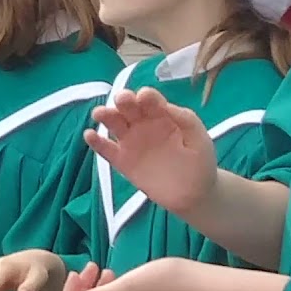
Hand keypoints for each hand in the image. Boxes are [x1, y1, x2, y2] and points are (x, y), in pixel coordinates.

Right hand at [84, 87, 217, 216]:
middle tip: (122, 99)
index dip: (147, 97)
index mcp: (161, 116)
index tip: (145, 96)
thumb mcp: (200, 139)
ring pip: (113, 124)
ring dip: (105, 115)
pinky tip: (90, 135)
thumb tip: (168, 106)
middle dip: (124, 100)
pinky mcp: (122, 161)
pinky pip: (106, 149)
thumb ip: (187, 121)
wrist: (194, 193)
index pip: (151, 101)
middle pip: (128, 108)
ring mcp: (130, 142)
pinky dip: (96, 142)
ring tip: (99, 113)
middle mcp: (142, 124)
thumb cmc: (199, 161)